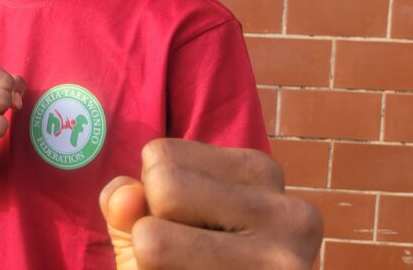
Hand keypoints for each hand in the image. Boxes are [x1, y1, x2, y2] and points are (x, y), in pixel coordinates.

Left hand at [99, 139, 322, 268]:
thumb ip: (127, 202)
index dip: (152, 196)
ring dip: (150, 265)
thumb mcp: (151, 225)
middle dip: (149, 227)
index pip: (160, 154)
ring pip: (153, 241)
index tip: (184, 228)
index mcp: (261, 172)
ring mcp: (284, 266)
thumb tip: (123, 199)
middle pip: (163, 185)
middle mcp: (289, 212)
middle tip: (185, 259)